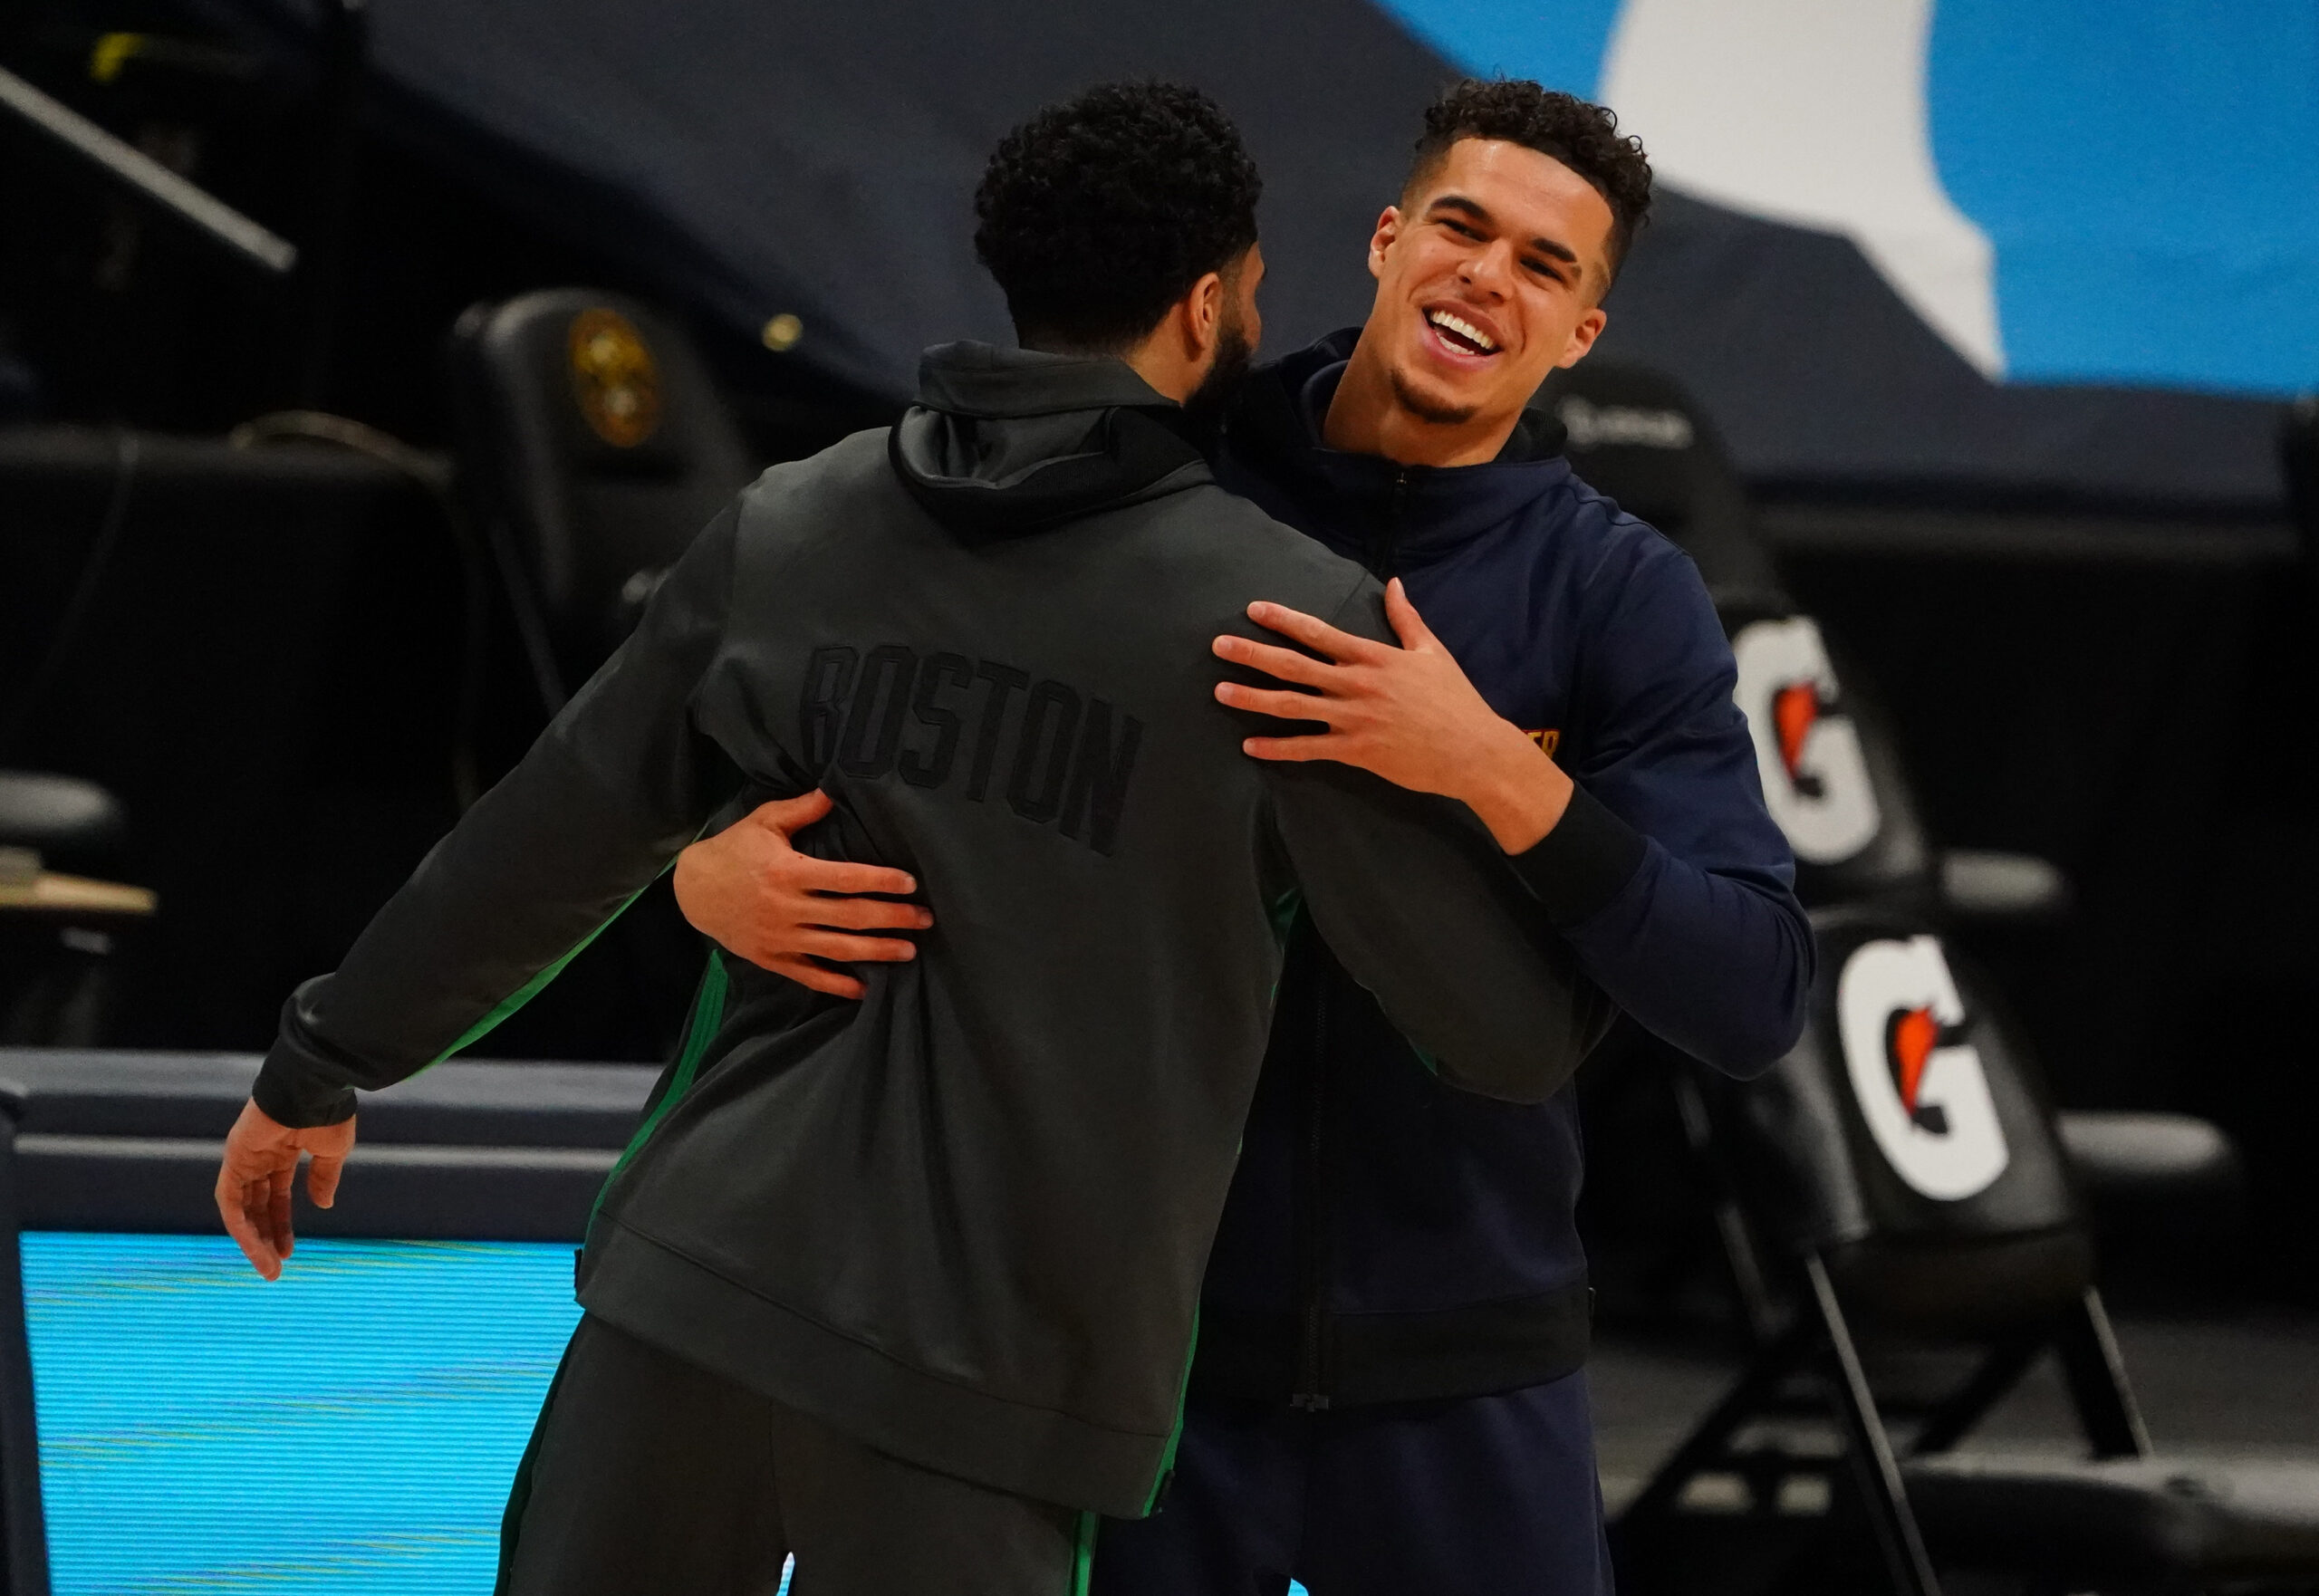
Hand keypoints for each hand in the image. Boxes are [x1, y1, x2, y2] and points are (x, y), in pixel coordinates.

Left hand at [215, 1097, 353, 1280]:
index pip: (276, 1194)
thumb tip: (323, 1205)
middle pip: (256, 1205)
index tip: (290, 1250)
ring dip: (254, 1240)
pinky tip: (256, 1247)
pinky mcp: (234, 1160)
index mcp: (283, 1151)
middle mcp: (259, 1157)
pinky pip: (231, 1202)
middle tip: (276, 1267)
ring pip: (242, 1209)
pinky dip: (242, 1226)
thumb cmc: (327, 1113)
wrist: (313, 1089)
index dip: (282, 1223)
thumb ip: (324, 1179)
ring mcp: (243, 1159)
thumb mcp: (332, 1153)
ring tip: (269, 1267)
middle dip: (266, 1237)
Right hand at [672, 790, 930, 998]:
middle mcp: (787, 908)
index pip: (845, 878)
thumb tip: (835, 790)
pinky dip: (837, 985)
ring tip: (909, 951)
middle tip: (926, 919)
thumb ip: (801, 809)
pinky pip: (810, 977)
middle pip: (850, 916)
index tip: (910, 884)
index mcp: (788, 871)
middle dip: (892, 918)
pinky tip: (864, 989)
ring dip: (876, 952)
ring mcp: (780, 938)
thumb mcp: (763, 821)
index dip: (881, 881)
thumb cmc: (733, 850)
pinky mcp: (772, 959)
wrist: (691, 891)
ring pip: (837, 949)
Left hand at [1214, 578, 1573, 852]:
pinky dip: (1277, 748)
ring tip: (1220, 692)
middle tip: (1218, 645)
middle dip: (1253, 654)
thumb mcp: (1432, 652)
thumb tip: (1395, 584)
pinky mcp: (1355, 751)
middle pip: (1294, 666)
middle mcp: (1357, 684)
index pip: (1319, 633)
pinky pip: (1308, 749)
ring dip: (1253, 699)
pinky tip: (1250, 746)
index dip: (1284, 620)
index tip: (1254, 609)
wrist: (1473, 750)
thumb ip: (1406, 619)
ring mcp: (1353, 719)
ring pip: (1293, 706)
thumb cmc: (1455, 700)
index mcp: (1373, 657)